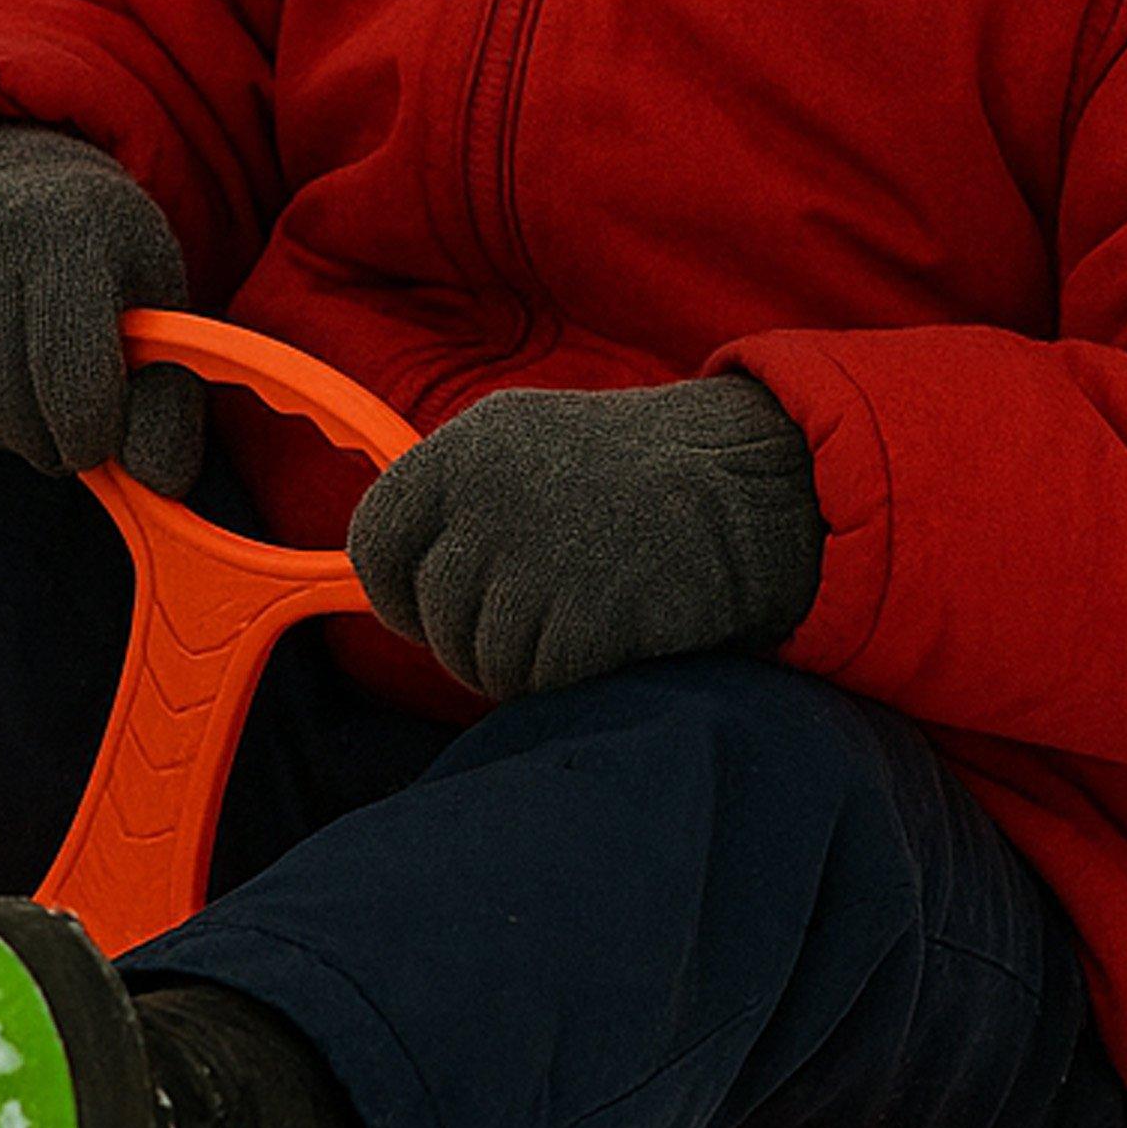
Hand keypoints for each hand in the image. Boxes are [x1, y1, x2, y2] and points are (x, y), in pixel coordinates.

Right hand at [0, 120, 205, 492]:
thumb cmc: (84, 255)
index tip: (99, 420)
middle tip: (54, 403)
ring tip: (4, 376)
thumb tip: (161, 482)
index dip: (95, 432)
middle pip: (9, 412)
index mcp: (62, 231)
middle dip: (45, 435)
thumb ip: (168, 394)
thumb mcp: (149, 299)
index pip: (75, 389)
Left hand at [345, 375, 821, 699]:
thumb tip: (396, 586)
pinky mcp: (583, 608)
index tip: (436, 609)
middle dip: (472, 642)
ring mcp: (534, 551)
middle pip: (432, 616)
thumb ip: (456, 506)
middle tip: (535, 625)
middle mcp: (486, 493)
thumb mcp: (526, 452)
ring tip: (580, 620)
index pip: (374, 541)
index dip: (400, 592)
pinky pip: (540, 679)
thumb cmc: (636, 480)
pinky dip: (570, 675)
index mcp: (464, 449)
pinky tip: (611, 635)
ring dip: (524, 663)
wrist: (753, 482)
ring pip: (481, 658)